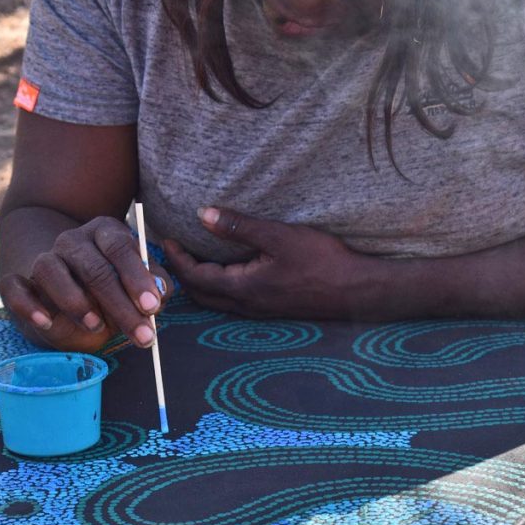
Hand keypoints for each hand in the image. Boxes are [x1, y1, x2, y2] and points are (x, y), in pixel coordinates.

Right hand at [0, 216, 172, 351]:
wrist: (62, 299)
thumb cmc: (110, 292)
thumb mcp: (137, 288)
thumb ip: (155, 287)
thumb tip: (160, 292)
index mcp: (105, 233)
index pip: (120, 247)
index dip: (137, 278)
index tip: (152, 307)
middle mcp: (72, 241)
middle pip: (94, 267)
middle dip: (119, 305)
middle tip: (140, 334)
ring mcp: (43, 259)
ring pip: (51, 270)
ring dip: (75, 301)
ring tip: (96, 326)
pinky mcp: (17, 281)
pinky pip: (15, 288)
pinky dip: (29, 306)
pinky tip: (46, 322)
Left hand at [162, 207, 368, 319]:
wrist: (358, 291)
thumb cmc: (322, 262)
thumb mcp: (279, 237)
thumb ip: (239, 227)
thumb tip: (203, 214)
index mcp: (243, 288)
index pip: (195, 276)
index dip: (177, 259)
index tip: (166, 239)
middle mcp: (246, 304)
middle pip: (200, 294)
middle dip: (181, 273)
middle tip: (172, 250)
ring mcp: (258, 310)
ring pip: (215, 300)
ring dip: (198, 281)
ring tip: (191, 258)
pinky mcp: (270, 307)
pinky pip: (231, 299)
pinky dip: (217, 285)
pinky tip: (224, 268)